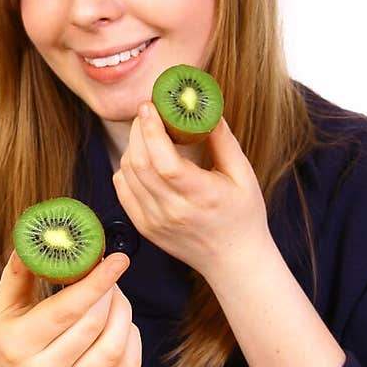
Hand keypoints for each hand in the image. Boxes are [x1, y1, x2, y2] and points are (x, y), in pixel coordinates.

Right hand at [0, 251, 141, 366]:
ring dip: (124, 313)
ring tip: (114, 297)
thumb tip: (41, 233)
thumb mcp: (2, 306)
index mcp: (19, 344)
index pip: (66, 310)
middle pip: (94, 324)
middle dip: (109, 292)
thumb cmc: (3, 340)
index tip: (118, 260)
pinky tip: (120, 324)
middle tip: (107, 275)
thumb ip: (21, 271)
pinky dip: (131, 339)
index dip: (96, 282)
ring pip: (115, 346)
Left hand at [112, 101, 270, 279]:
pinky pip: (122, 190)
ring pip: (127, 174)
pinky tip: (142, 159)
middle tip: (147, 112)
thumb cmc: (244, 215)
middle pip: (140, 163)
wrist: (233, 261)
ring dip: (131, 146)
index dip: (151, 131)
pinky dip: (126, 168)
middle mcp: (173, 211)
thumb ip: (223, 140)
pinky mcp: (144, 228)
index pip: (165, 162)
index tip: (149, 106)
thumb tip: (204, 107)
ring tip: (147, 133)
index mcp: (201, 197)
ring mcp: (154, 222)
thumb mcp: (243, 175)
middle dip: (138, 130)